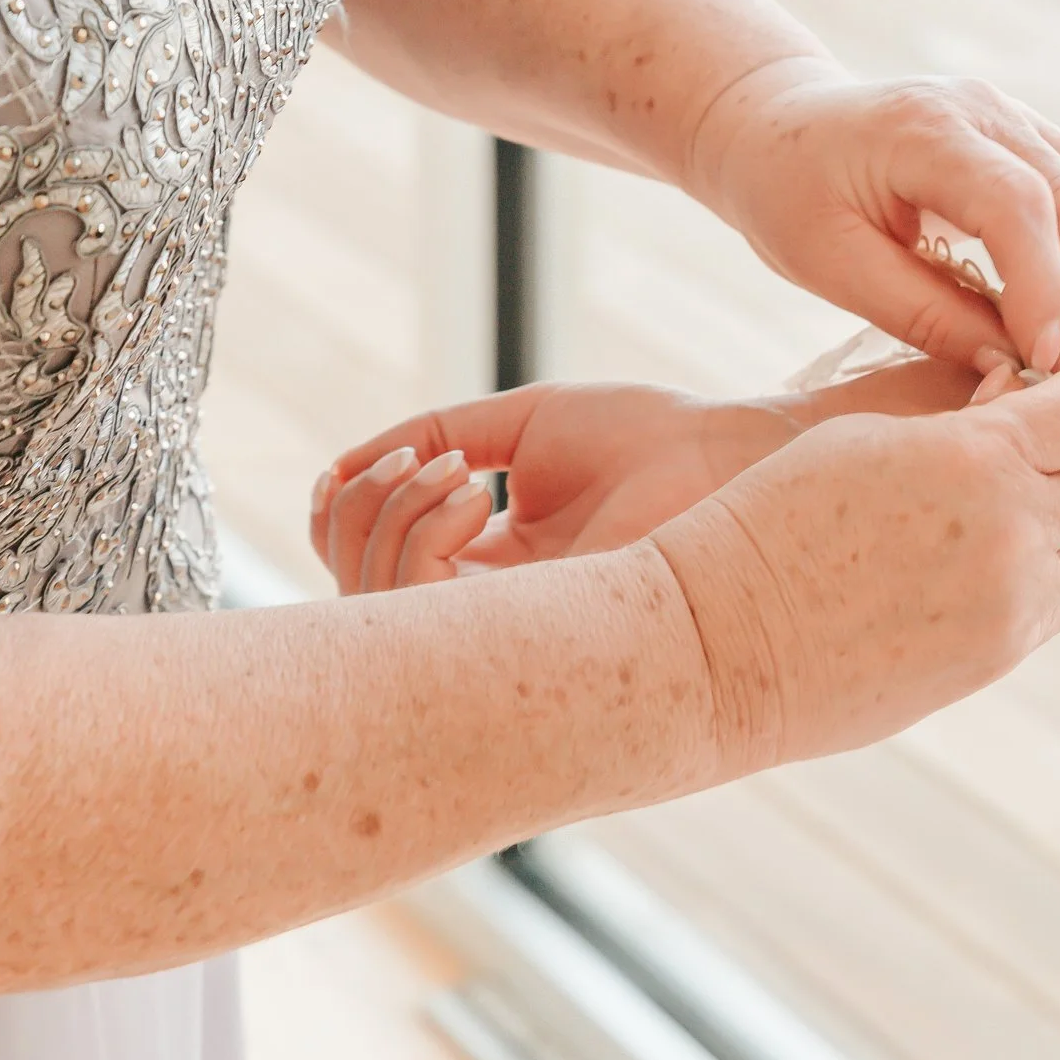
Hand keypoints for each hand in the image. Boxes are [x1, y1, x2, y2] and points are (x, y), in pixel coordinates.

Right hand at [310, 382, 798, 593]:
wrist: (722, 450)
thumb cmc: (647, 436)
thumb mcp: (522, 425)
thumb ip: (434, 437)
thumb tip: (342, 465)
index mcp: (490, 570)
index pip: (371, 567)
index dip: (337, 520)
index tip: (348, 466)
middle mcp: (492, 612)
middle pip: (358, 597)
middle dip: (354, 519)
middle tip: (419, 463)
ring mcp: (507, 629)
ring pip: (378, 608)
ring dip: (390, 519)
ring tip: (458, 472)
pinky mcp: (528, 634)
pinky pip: (423, 609)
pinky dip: (421, 538)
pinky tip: (475, 492)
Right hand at [652, 364, 1059, 772]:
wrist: (718, 641)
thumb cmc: (772, 516)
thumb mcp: (866, 438)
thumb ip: (965, 424)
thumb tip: (1022, 405)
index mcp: (978, 458)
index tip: (1045, 400)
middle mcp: (1014, 534)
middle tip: (1030, 457)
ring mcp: (1010, 608)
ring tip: (998, 516)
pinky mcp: (994, 661)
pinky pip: (1058, 608)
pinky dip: (1039, 582)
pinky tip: (975, 570)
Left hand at [686, 60, 1059, 375]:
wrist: (776, 128)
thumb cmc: (788, 195)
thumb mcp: (832, 267)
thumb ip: (923, 314)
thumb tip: (1007, 365)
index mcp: (924, 128)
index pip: (1018, 204)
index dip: (1043, 289)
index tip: (1036, 362)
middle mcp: (984, 107)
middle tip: (1059, 378)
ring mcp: (1013, 113)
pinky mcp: (1029, 135)